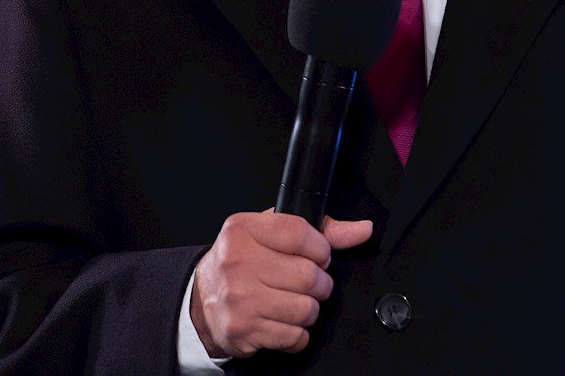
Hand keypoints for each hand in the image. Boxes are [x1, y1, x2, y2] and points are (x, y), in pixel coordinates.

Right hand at [190, 210, 373, 358]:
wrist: (202, 301)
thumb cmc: (242, 262)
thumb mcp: (272, 233)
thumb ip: (321, 230)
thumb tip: (362, 229)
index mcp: (244, 229)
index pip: (301, 233)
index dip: (320, 248)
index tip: (318, 255)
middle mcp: (237, 262)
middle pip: (308, 275)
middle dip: (318, 284)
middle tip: (306, 284)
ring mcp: (239, 298)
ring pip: (306, 309)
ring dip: (309, 310)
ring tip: (292, 302)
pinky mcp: (244, 330)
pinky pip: (295, 336)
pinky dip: (296, 333)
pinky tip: (281, 321)